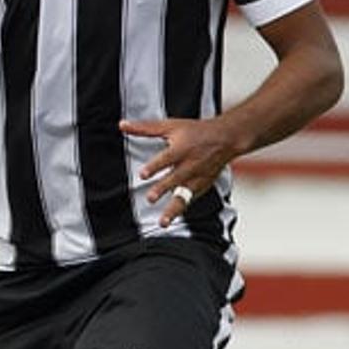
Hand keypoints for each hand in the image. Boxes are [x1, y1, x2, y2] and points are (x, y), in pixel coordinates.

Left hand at [121, 117, 241, 227]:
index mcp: (182, 148)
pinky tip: (171, 218)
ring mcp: (198, 177)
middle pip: (176, 178)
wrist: (226, 138)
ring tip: (163, 222)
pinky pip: (192, 199)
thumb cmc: (196, 131)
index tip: (143, 175)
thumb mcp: (170, 126)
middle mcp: (191, 164)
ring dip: (174, 209)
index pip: (167, 158)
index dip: (155, 166)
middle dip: (163, 189)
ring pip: (185, 195)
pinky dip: (182, 208)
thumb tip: (122, 125)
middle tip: (150, 198)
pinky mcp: (203, 186)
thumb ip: (145, 128)